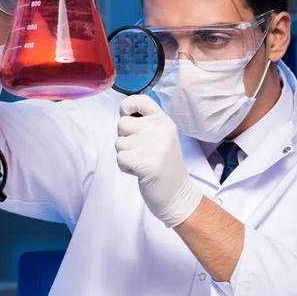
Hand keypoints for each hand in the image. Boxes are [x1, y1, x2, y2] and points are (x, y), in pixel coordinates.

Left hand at [116, 95, 202, 227]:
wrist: (177, 195)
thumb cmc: (164, 166)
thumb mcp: (162, 137)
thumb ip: (146, 124)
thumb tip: (123, 113)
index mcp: (165, 121)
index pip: (140, 100)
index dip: (126, 106)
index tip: (128, 117)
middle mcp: (161, 130)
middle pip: (122, 123)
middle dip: (125, 138)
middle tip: (141, 151)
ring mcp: (154, 146)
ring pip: (119, 142)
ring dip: (125, 155)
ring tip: (142, 162)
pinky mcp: (145, 162)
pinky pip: (120, 158)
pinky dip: (125, 167)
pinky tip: (139, 172)